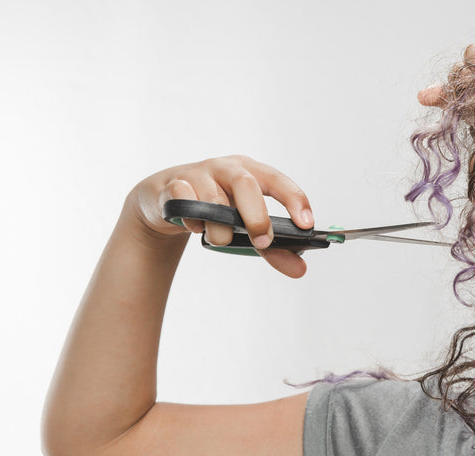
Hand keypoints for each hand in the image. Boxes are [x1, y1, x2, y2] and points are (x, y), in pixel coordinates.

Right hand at [127, 155, 313, 278]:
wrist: (168, 201)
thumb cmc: (217, 210)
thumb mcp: (246, 227)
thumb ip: (274, 249)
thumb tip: (300, 269)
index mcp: (251, 172)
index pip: (278, 180)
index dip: (294, 200)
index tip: (306, 225)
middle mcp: (226, 168)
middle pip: (245, 184)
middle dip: (257, 217)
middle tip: (262, 242)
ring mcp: (198, 174)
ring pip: (213, 200)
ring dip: (220, 229)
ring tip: (220, 239)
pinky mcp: (173, 185)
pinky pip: (184, 201)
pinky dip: (192, 220)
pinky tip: (195, 227)